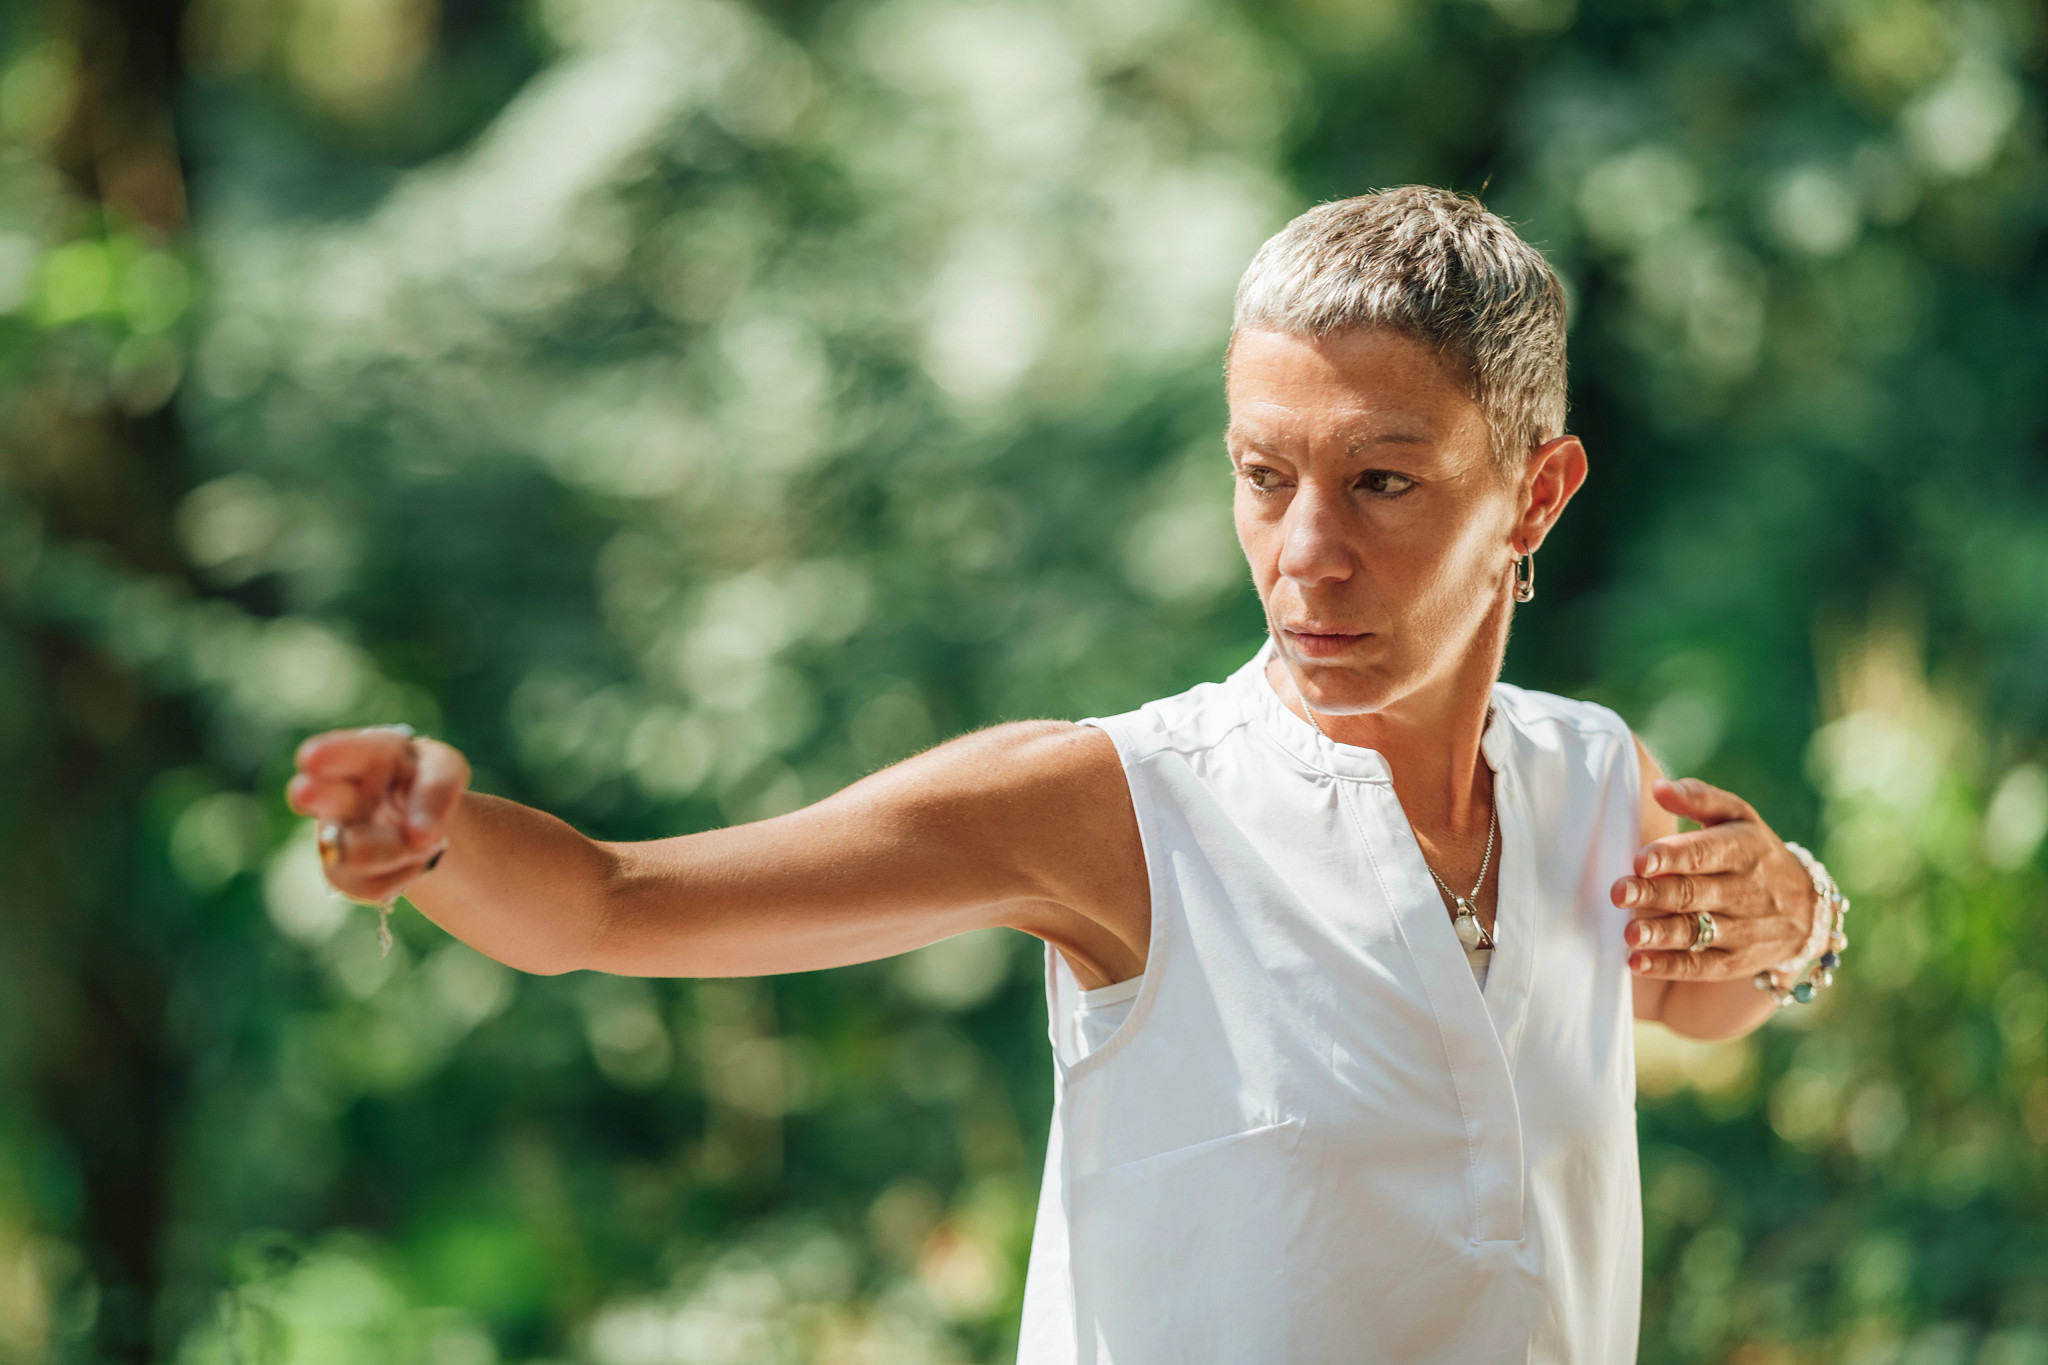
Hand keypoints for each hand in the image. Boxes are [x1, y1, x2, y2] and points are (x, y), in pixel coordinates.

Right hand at [286, 724, 469, 905]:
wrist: (417, 817)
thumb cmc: (425, 782)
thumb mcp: (444, 771)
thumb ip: (436, 790)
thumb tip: (420, 835)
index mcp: (362, 755)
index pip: (342, 751)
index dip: (328, 754)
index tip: (313, 758)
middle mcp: (334, 791)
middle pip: (312, 793)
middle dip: (312, 793)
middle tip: (305, 792)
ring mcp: (329, 834)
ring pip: (357, 854)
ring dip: (400, 851)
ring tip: (421, 839)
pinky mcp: (337, 873)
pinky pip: (372, 887)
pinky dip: (403, 877)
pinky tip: (409, 860)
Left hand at [1612, 777, 1815, 981]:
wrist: (1809, 909)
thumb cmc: (1754, 852)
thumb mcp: (1738, 817)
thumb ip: (1699, 798)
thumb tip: (1658, 787)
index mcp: (1744, 849)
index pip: (1706, 852)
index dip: (1673, 856)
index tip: (1640, 860)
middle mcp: (1746, 890)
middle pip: (1694, 893)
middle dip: (1655, 894)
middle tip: (1618, 893)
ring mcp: (1743, 929)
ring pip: (1697, 932)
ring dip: (1661, 934)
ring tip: (1629, 934)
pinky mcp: (1736, 962)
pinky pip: (1700, 966)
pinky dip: (1668, 966)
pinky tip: (1636, 962)